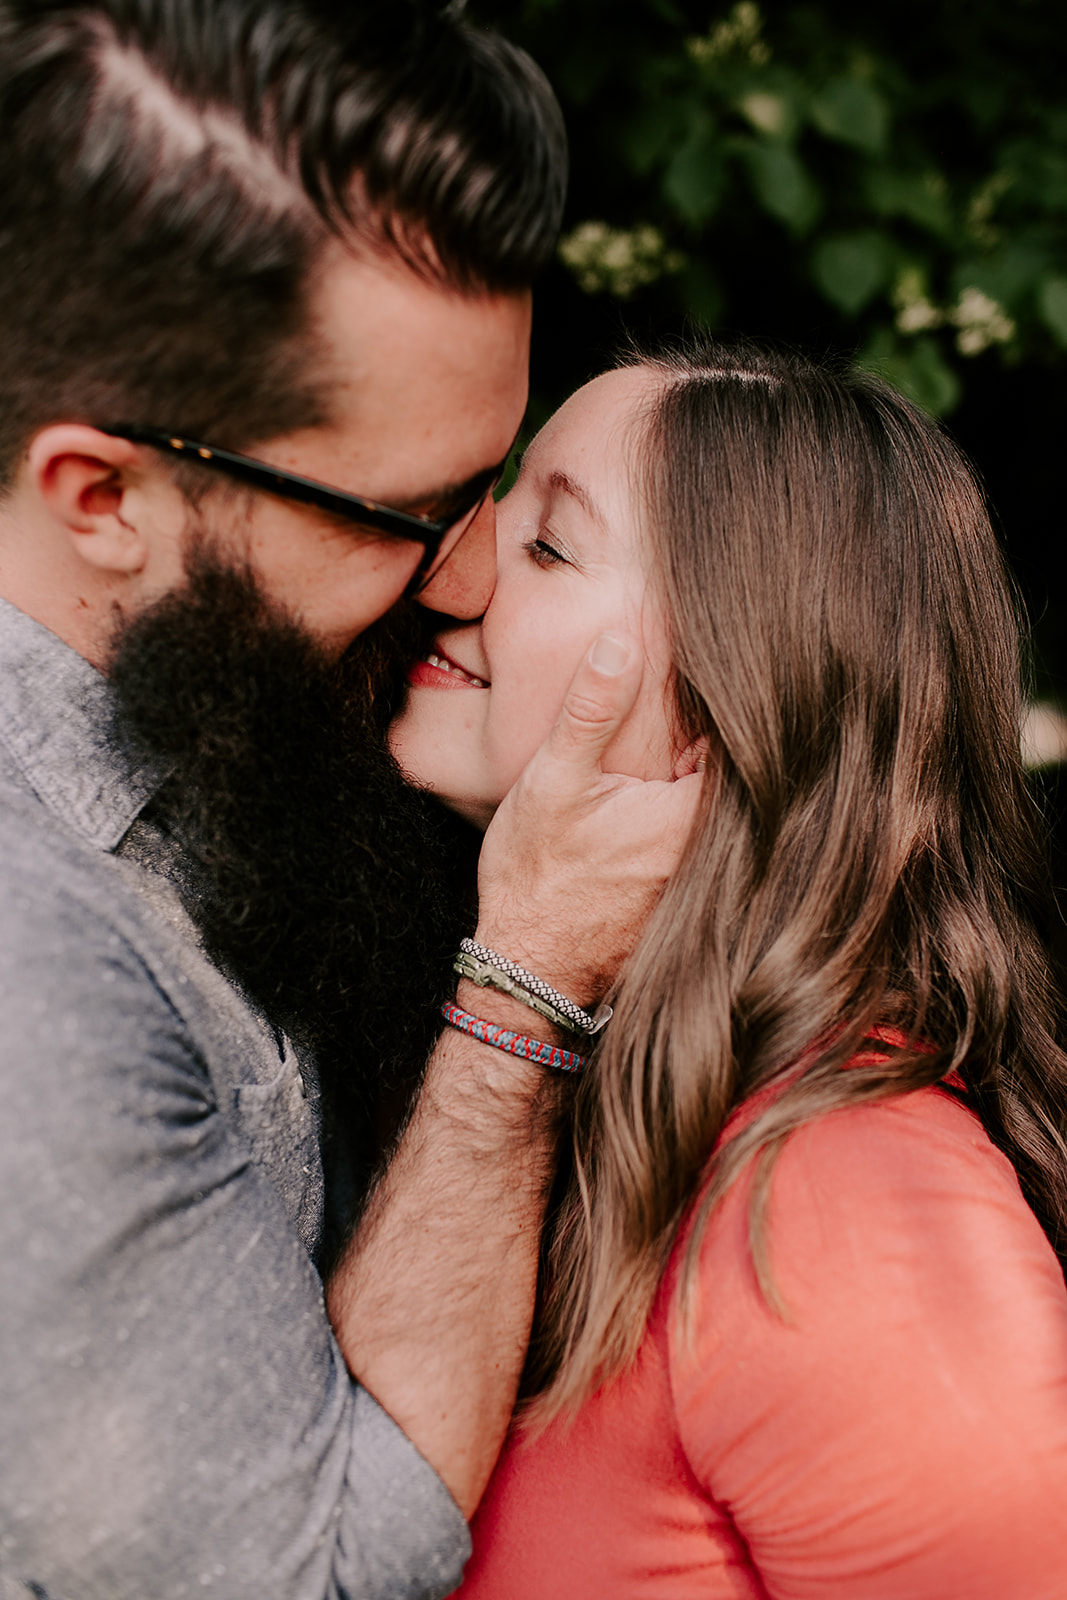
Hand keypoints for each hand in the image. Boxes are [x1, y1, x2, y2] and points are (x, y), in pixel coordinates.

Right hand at [475, 633, 702, 1004]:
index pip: (743, 748)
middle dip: (718, 745)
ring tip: (674, 749)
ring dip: (705, 784)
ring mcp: (702, 884)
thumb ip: (589, 710)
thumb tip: (619, 642)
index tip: (715, 679)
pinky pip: (704, 848)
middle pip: (739, 781)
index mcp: (690, 818)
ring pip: (723, 818)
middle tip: (696, 705)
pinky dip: (691, 823)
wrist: (528, 971)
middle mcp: (710, 856)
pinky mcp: (687, 903)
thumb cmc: (537, 879)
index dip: (732, 709)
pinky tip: (657, 803)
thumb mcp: (553, 781)